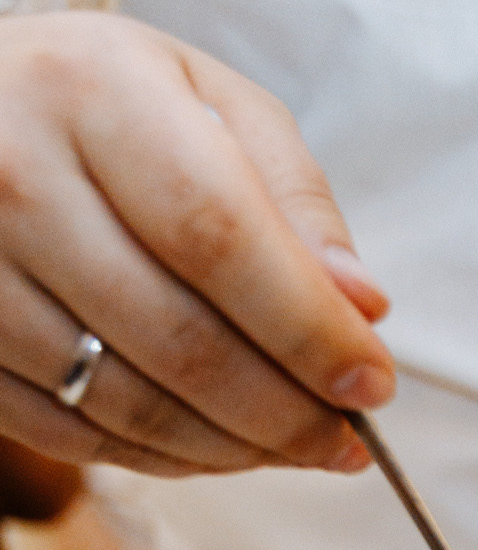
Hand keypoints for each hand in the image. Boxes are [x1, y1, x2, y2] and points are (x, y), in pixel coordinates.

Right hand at [0, 13, 394, 477]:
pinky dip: (163, 457)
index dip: (307, 328)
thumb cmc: (98, 105)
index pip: (220, 238)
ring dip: (234, 449)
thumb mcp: (202, 99)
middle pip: (179, 339)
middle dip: (286, 413)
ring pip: (128, 403)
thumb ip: (292, 194)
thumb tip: (360, 307)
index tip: (370, 383)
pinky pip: (73, 433)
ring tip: (295, 446)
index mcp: (92, 92)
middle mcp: (14, 176)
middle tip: (345, 438)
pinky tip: (218, 445)